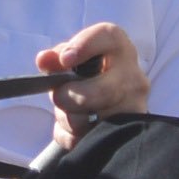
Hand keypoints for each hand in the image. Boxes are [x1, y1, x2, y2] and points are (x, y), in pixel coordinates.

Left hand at [34, 22, 149, 141]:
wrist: (113, 99)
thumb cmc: (89, 73)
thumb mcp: (73, 59)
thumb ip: (56, 58)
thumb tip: (44, 60)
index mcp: (120, 49)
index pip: (109, 38)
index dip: (84, 46)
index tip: (65, 59)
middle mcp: (134, 77)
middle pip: (101, 93)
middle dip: (69, 98)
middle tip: (58, 96)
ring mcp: (134, 108)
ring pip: (94, 122)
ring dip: (69, 120)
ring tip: (68, 113)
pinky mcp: (128, 133)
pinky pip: (87, 141)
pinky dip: (70, 137)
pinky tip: (72, 128)